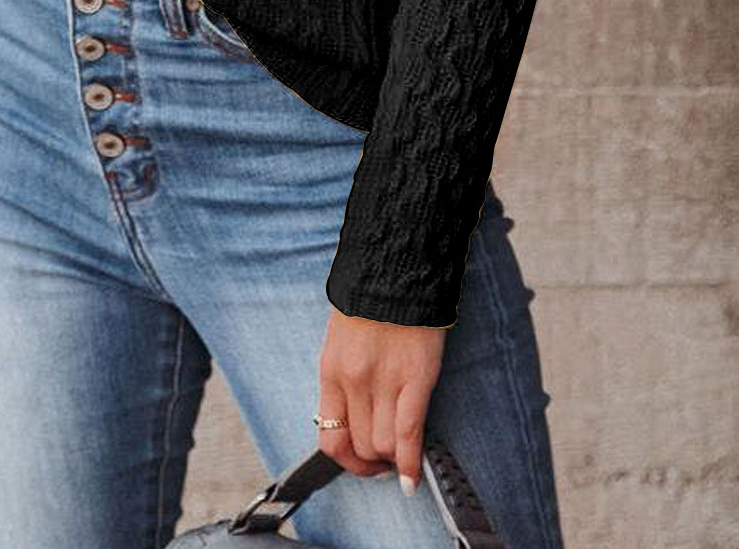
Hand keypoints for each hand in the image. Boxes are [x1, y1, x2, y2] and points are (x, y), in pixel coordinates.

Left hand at [316, 308, 447, 494]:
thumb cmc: (370, 300)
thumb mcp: (342, 339)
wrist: (396, 267)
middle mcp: (353, 381)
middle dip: (373, 463)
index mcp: (331, 371)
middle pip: (360, 446)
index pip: (330, 437)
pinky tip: (413, 477)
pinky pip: (409, 434)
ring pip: (384, 447)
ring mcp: (384, 381)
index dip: (348, 462)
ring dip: (393, 462)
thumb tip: (356, 416)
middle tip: (387, 463)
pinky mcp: (416, 377)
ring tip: (402, 460)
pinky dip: (410, 463)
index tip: (362, 464)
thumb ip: (345, 377)